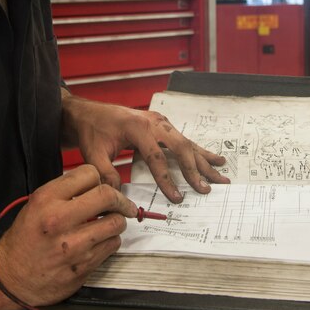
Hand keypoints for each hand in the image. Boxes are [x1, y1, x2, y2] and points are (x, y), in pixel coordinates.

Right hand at [0, 164, 136, 305]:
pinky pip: (112, 245)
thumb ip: (64, 193)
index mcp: (46, 199)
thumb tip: (95, 185)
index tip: (101, 187)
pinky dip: (110, 241)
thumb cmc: (24, 239)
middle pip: (108, 196)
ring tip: (109, 225)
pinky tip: (100, 242)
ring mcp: (74, 244)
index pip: (89, 174)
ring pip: (116, 223)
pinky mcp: (83, 265)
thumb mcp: (35, 205)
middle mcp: (60, 219)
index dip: (98, 180)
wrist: (11, 277)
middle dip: (120, 199)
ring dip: (116, 222)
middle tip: (123, 204)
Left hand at [61, 93, 228, 202]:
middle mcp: (153, 121)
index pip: (156, 157)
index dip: (167, 179)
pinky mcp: (162, 125)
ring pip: (186, 143)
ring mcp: (160, 121)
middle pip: (180, 147)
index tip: (177, 197)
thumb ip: (106, 174)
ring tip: (221, 176)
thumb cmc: (91, 131)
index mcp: (137, 127)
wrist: (88, 112)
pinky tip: (216, 159)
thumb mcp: (92, 154)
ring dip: (204, 161)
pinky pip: (184, 139)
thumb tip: (120, 197)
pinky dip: (200, 151)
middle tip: (205, 190)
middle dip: (194, 170)